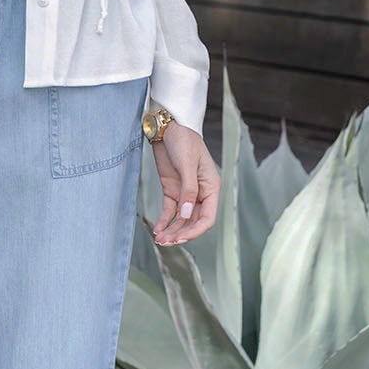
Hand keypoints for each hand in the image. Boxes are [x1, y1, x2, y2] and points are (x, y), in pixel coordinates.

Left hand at [148, 124, 218, 245]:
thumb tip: (186, 215)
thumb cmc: (184, 139)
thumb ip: (188, 190)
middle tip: (166, 242)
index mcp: (211, 187)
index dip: (195, 231)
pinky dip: (164, 221)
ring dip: (172, 230)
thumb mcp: (187, 164)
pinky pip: (170, 211)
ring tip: (160, 240)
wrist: (168, 125)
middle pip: (193, 222)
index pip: (208, 217)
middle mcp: (200, 193)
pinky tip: (157, 229)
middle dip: (181, 233)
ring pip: (181, 219)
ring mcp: (185, 193)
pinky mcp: (172, 190)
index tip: (181, 238)